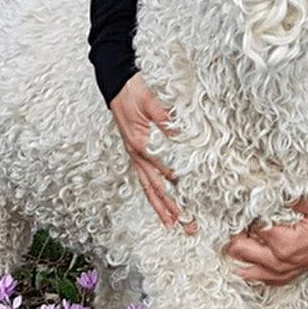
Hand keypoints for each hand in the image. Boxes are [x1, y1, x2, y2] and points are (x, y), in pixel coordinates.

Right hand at [109, 73, 189, 231]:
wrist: (116, 83)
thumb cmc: (132, 91)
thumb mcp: (150, 102)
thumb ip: (165, 120)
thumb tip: (180, 136)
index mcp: (139, 143)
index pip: (162, 169)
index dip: (177, 183)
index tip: (192, 196)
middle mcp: (136, 153)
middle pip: (155, 188)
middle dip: (170, 208)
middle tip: (185, 225)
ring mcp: (135, 155)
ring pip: (148, 188)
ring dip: (161, 207)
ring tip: (172, 224)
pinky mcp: (135, 152)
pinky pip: (144, 179)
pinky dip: (153, 194)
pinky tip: (160, 203)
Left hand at [226, 199, 307, 285]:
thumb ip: (294, 197)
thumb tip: (273, 190)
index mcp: (285, 243)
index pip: (249, 228)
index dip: (244, 214)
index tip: (243, 205)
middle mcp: (278, 262)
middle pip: (237, 249)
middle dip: (233, 233)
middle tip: (237, 219)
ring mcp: (278, 272)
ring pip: (240, 265)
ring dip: (237, 249)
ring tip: (241, 234)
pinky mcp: (279, 277)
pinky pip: (252, 275)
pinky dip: (246, 263)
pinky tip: (248, 249)